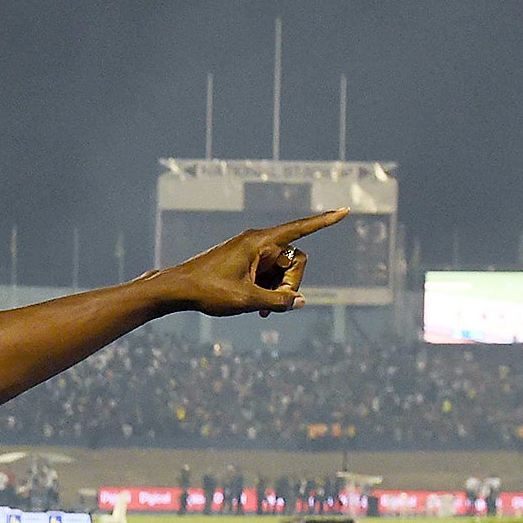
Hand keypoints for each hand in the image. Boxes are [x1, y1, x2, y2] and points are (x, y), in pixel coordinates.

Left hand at [156, 208, 346, 317]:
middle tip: (273, 306)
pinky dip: (267, 290)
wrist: (176, 289)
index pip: (300, 229)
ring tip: (262, 312)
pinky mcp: (245, 262)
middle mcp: (258, 242)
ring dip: (278, 291)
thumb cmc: (208, 291)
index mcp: (259, 242)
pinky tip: (259, 310)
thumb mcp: (246, 301)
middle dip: (291, 284)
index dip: (325, 221)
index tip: (346, 210)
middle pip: (294, 261)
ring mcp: (251, 252)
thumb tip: (301, 301)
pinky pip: (268, 275)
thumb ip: (278, 302)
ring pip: (281, 271)